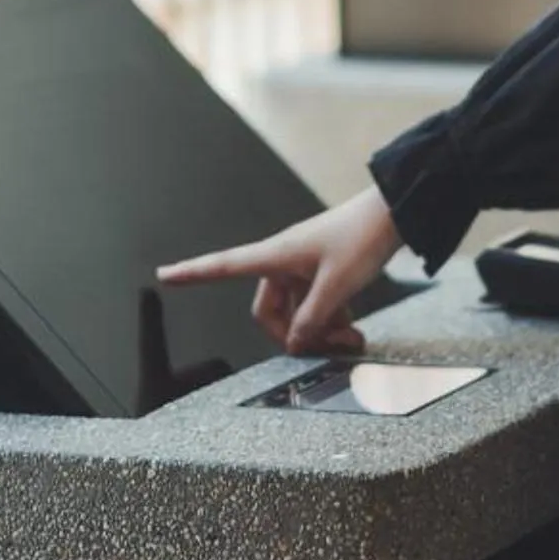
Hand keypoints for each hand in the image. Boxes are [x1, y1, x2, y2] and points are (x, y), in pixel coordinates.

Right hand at [153, 185, 403, 356]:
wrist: (394, 212)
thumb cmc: (362, 237)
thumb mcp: (337, 285)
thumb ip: (313, 319)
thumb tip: (293, 344)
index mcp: (275, 255)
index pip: (223, 265)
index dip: (192, 272)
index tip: (164, 275)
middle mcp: (284, 261)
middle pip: (270, 311)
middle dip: (294, 334)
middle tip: (329, 347)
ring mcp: (304, 267)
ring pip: (297, 311)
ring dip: (319, 330)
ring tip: (351, 339)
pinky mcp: (323, 271)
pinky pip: (315, 304)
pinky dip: (330, 319)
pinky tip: (352, 329)